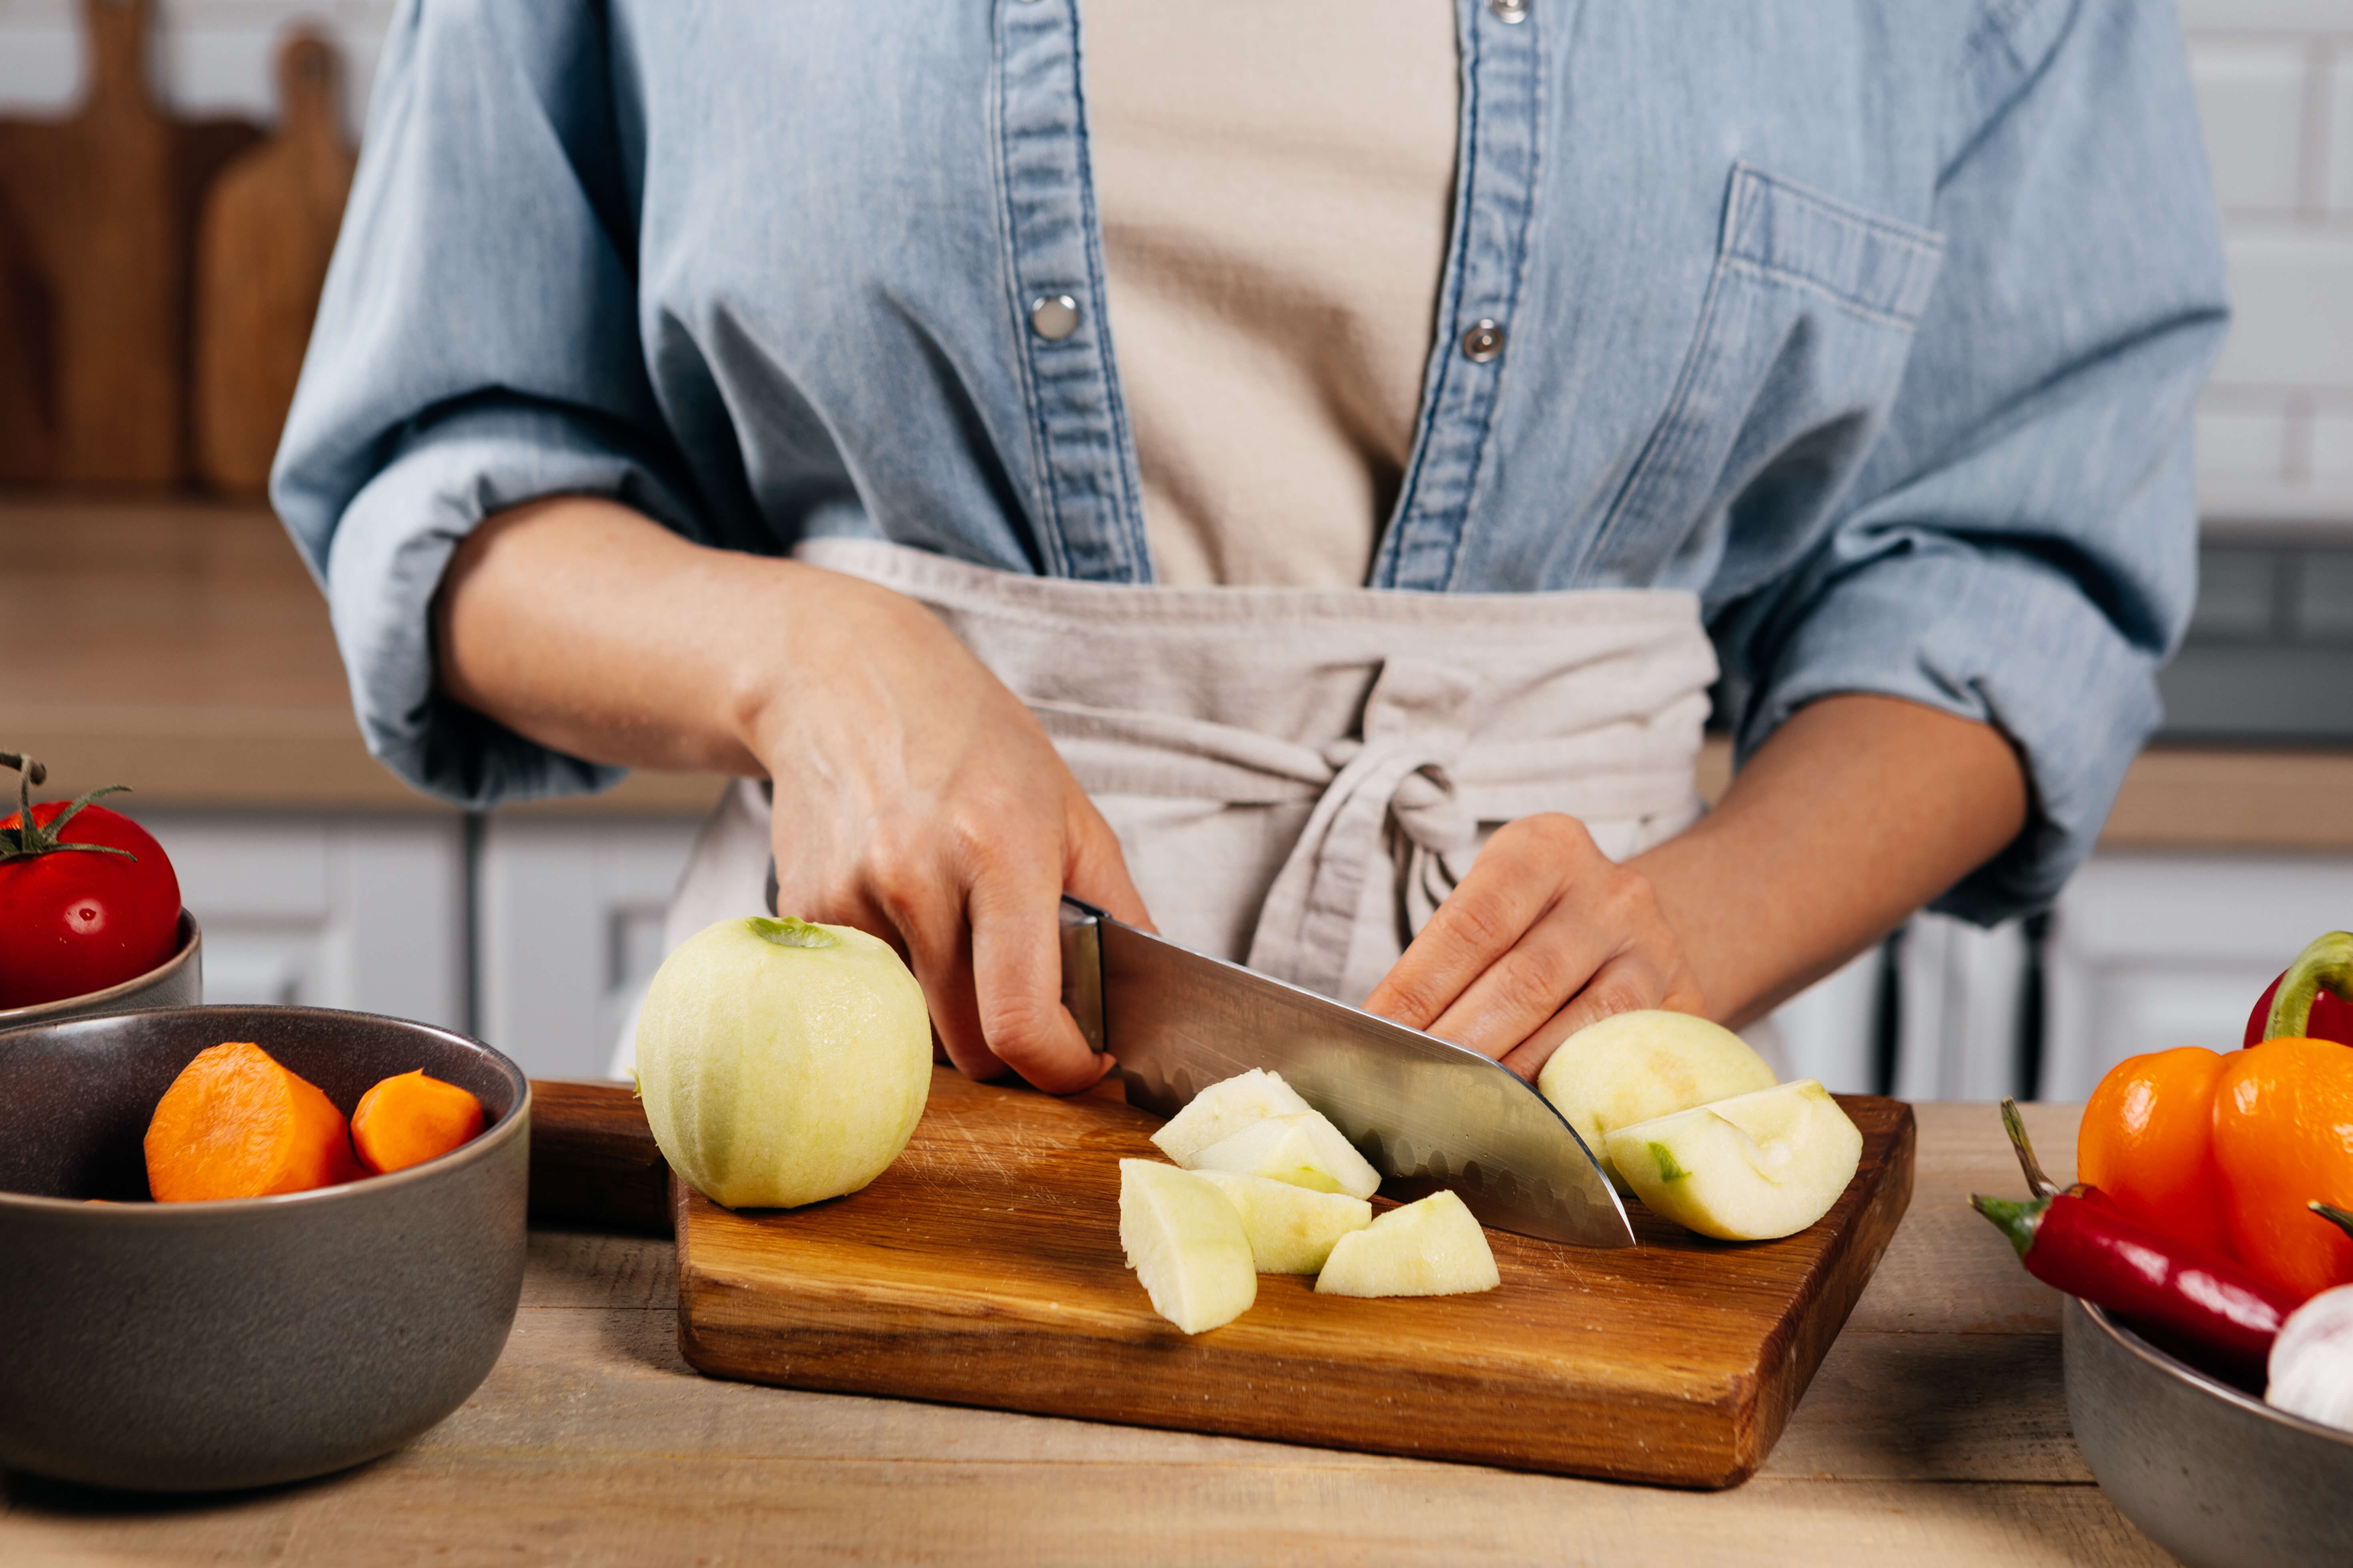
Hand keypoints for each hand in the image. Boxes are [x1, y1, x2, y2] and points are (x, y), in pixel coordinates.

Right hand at [434, 498, 1149, 1093]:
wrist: (843, 678)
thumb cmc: (970, 739)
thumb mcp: (1068, 808)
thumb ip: (1115, 909)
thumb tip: (1142, 1007)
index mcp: (1001, 850)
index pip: (1022, 1018)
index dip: (1062, 1068)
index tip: (1085, 1064)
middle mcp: (919, 877)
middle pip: (971, 1044)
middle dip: (1012, 1045)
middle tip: (1031, 1002)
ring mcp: (852, 895)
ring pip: (916, 1025)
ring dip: (951, 1010)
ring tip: (960, 932)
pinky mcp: (805, 908)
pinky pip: (867, 989)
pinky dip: (899, 975)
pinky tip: (905, 907)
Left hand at [1360, 813, 1705, 1080]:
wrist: (1629, 927)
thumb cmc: (1531, 925)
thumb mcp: (1490, 910)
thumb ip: (1445, 962)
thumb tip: (1376, 1037)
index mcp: (1545, 848)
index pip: (1471, 925)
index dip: (1418, 989)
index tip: (1372, 1039)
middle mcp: (1610, 893)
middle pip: (1523, 981)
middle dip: (1459, 1045)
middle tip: (1408, 1090)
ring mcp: (1656, 951)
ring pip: (1581, 1028)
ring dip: (1513, 1079)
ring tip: (1457, 1112)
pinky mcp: (1685, 1008)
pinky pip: (1624, 1064)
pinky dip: (1570, 1097)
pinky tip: (1528, 1124)